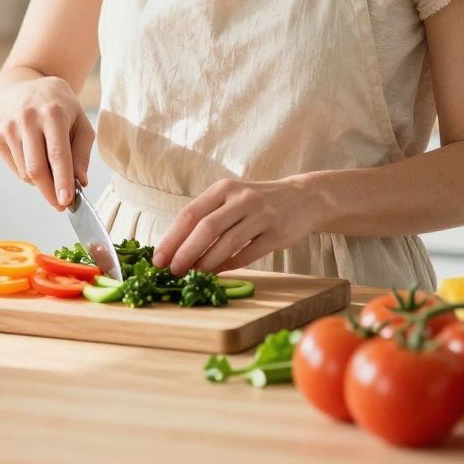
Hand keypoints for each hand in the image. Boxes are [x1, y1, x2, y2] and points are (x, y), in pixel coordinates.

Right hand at [0, 76, 94, 209]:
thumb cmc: (62, 108)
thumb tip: (80, 181)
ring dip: (41, 182)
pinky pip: (15, 168)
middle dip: (49, 192)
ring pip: (25, 172)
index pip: (57, 154)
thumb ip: (82, 153)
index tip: (66, 201)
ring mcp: (9, 126)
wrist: (29, 87)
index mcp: (53, 113)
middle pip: (36, 168)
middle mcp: (28, 118)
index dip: (62, 180)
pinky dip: (28, 174)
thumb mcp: (81, 123)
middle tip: (61, 205)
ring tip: (52, 170)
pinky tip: (36, 158)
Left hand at [151, 176, 312, 274]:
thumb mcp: (233, 198)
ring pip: (227, 243)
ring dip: (206, 263)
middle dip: (185, 253)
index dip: (172, 238)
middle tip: (172, 271)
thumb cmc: (259, 202)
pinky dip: (229, 265)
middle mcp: (242, 199)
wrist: (305, 198)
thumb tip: (177, 247)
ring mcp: (262, 215)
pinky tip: (218, 272)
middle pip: (206, 228)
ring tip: (194, 274)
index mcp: (224, 188)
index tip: (158, 258)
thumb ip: (208, 216)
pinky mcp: (277, 234)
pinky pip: (248, 254)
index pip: (190, 213)